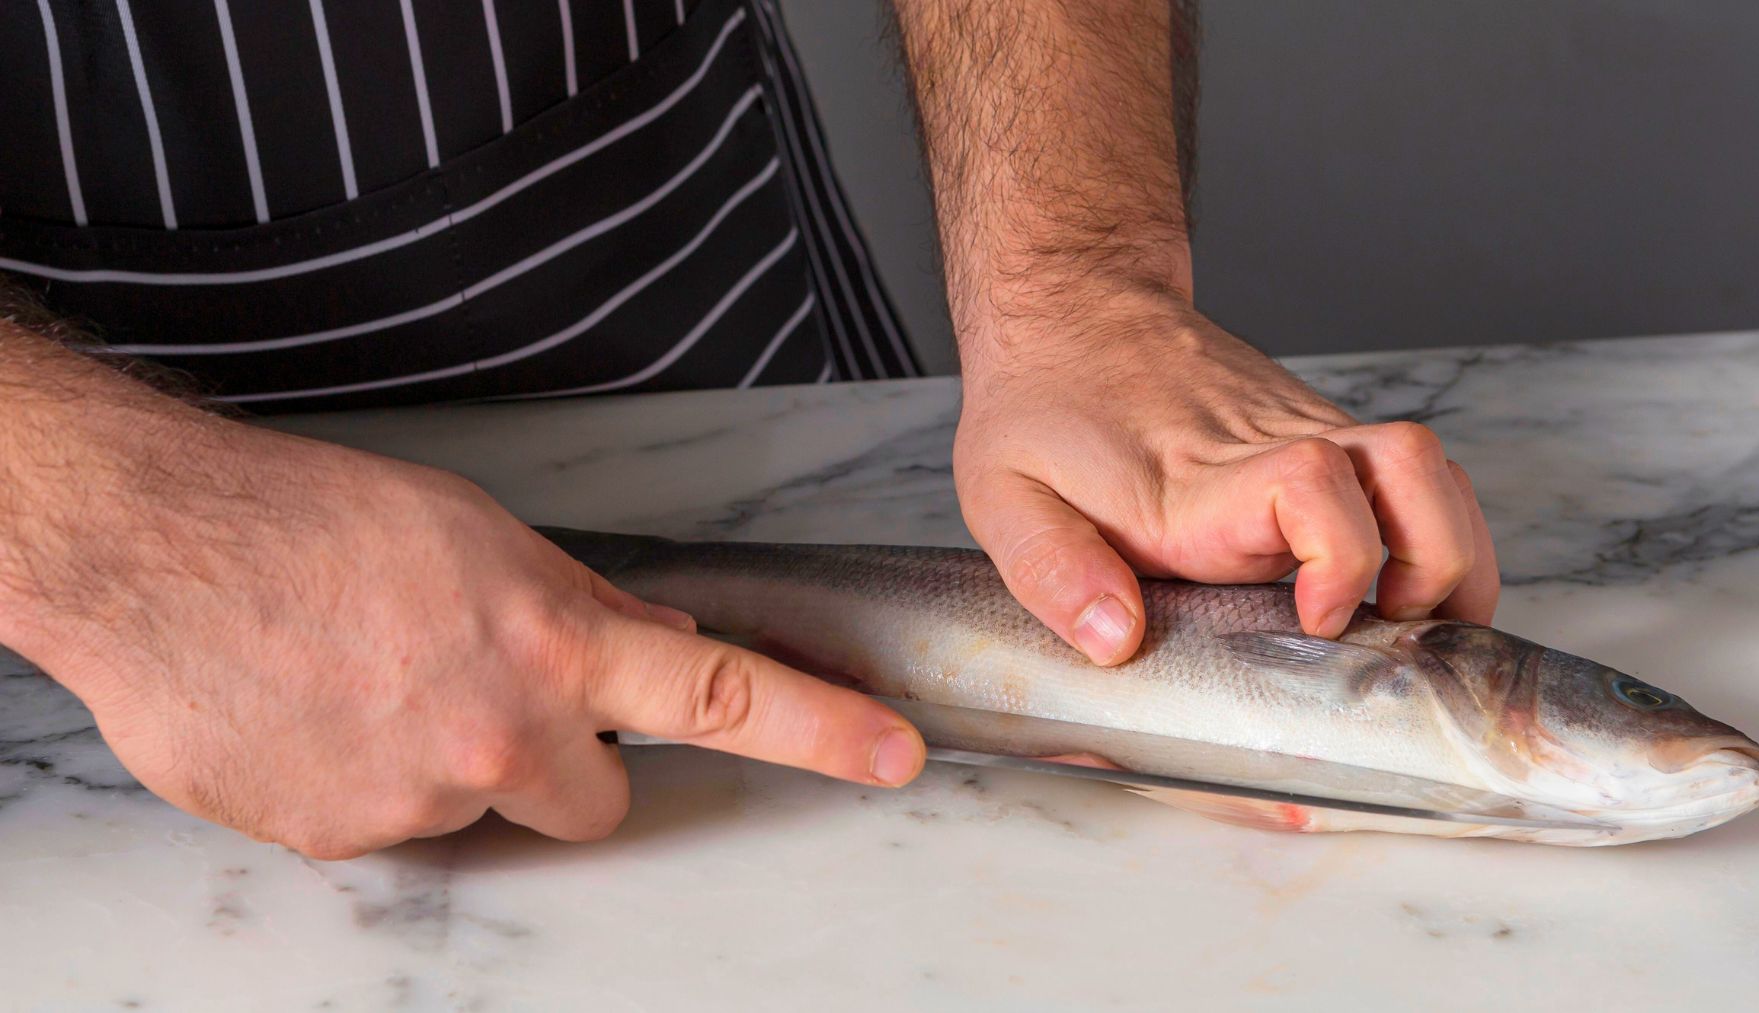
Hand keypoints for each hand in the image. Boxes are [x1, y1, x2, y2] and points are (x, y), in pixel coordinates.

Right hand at [9, 422, 923, 858]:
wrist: (160, 554)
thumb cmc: (315, 520)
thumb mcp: (480, 536)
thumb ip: (579, 607)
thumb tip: (655, 648)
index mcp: (552, 644)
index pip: (721, 697)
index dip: (821, 730)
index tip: (891, 753)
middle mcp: (500, 739)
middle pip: (598, 804)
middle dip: (573, 767)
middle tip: (500, 700)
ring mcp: (419, 801)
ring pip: (484, 810)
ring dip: (454, 763)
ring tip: (376, 680)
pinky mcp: (342, 842)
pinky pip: (393, 825)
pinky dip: (373, 780)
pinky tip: (326, 712)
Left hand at [953, 285, 1498, 664]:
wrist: (1069, 306)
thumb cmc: (1037, 406)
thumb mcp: (1001, 495)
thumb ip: (1053, 571)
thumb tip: (1116, 641)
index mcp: (1195, 478)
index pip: (1308, 485)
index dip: (1341, 557)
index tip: (1316, 616)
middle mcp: (1270, 444)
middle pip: (1416, 473)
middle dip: (1438, 565)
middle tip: (1392, 629)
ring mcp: (1306, 430)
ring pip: (1432, 471)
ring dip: (1453, 552)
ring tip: (1416, 620)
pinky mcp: (1318, 429)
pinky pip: (1410, 472)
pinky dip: (1432, 531)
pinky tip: (1401, 585)